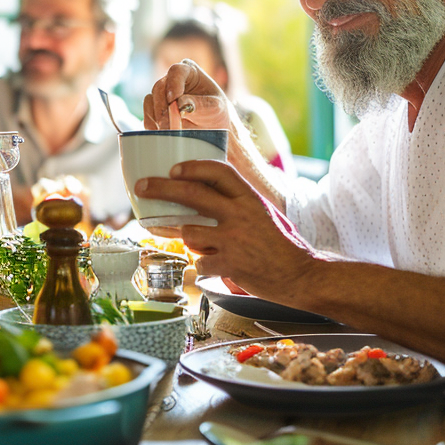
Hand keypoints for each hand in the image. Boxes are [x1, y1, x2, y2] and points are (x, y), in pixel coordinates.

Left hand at [133, 160, 316, 296]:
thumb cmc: (281, 244)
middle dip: (161, 189)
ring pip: (190, 232)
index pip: (217, 172)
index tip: (173, 169)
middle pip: (191, 194)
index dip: (192, 168)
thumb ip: (236, 203)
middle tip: (142, 188)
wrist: (301, 276)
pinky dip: (205, 266)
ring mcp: (233, 240)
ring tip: (206, 245)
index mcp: (249, 198)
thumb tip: (202, 194)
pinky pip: (201, 262)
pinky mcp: (230, 264)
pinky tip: (220, 267)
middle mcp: (240, 215)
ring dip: (190, 239)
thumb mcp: (263, 213)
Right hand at [142, 60, 231, 130]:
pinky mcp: (154, 109)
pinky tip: (163, 131)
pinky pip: (147, 114)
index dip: (173, 84)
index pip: (176, 71)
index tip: (174, 100)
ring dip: (157, 117)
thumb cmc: (215, 113)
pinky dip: (152, 124)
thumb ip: (200, 105)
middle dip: (163, 107)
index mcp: (189, 71)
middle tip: (169, 122)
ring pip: (150, 100)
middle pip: (159, 87)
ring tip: (170, 129)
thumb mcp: (215, 108)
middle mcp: (172, 79)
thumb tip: (180, 105)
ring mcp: (161, 94)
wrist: (211, 128)